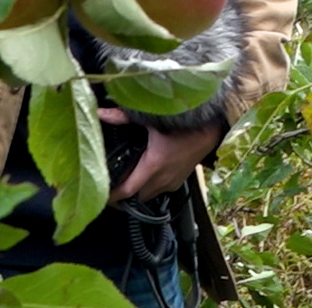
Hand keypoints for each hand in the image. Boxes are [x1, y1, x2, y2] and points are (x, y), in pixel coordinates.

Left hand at [99, 108, 223, 201]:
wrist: (211, 130)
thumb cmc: (185, 124)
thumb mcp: (152, 118)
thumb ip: (124, 117)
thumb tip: (101, 113)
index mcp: (153, 165)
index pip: (127, 190)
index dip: (112, 196)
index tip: (100, 194)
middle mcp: (162, 179)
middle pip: (136, 198)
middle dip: (122, 197)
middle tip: (108, 186)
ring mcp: (172, 182)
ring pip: (148, 195)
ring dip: (136, 192)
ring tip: (124, 181)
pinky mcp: (178, 181)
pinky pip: (160, 190)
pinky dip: (150, 187)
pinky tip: (145, 175)